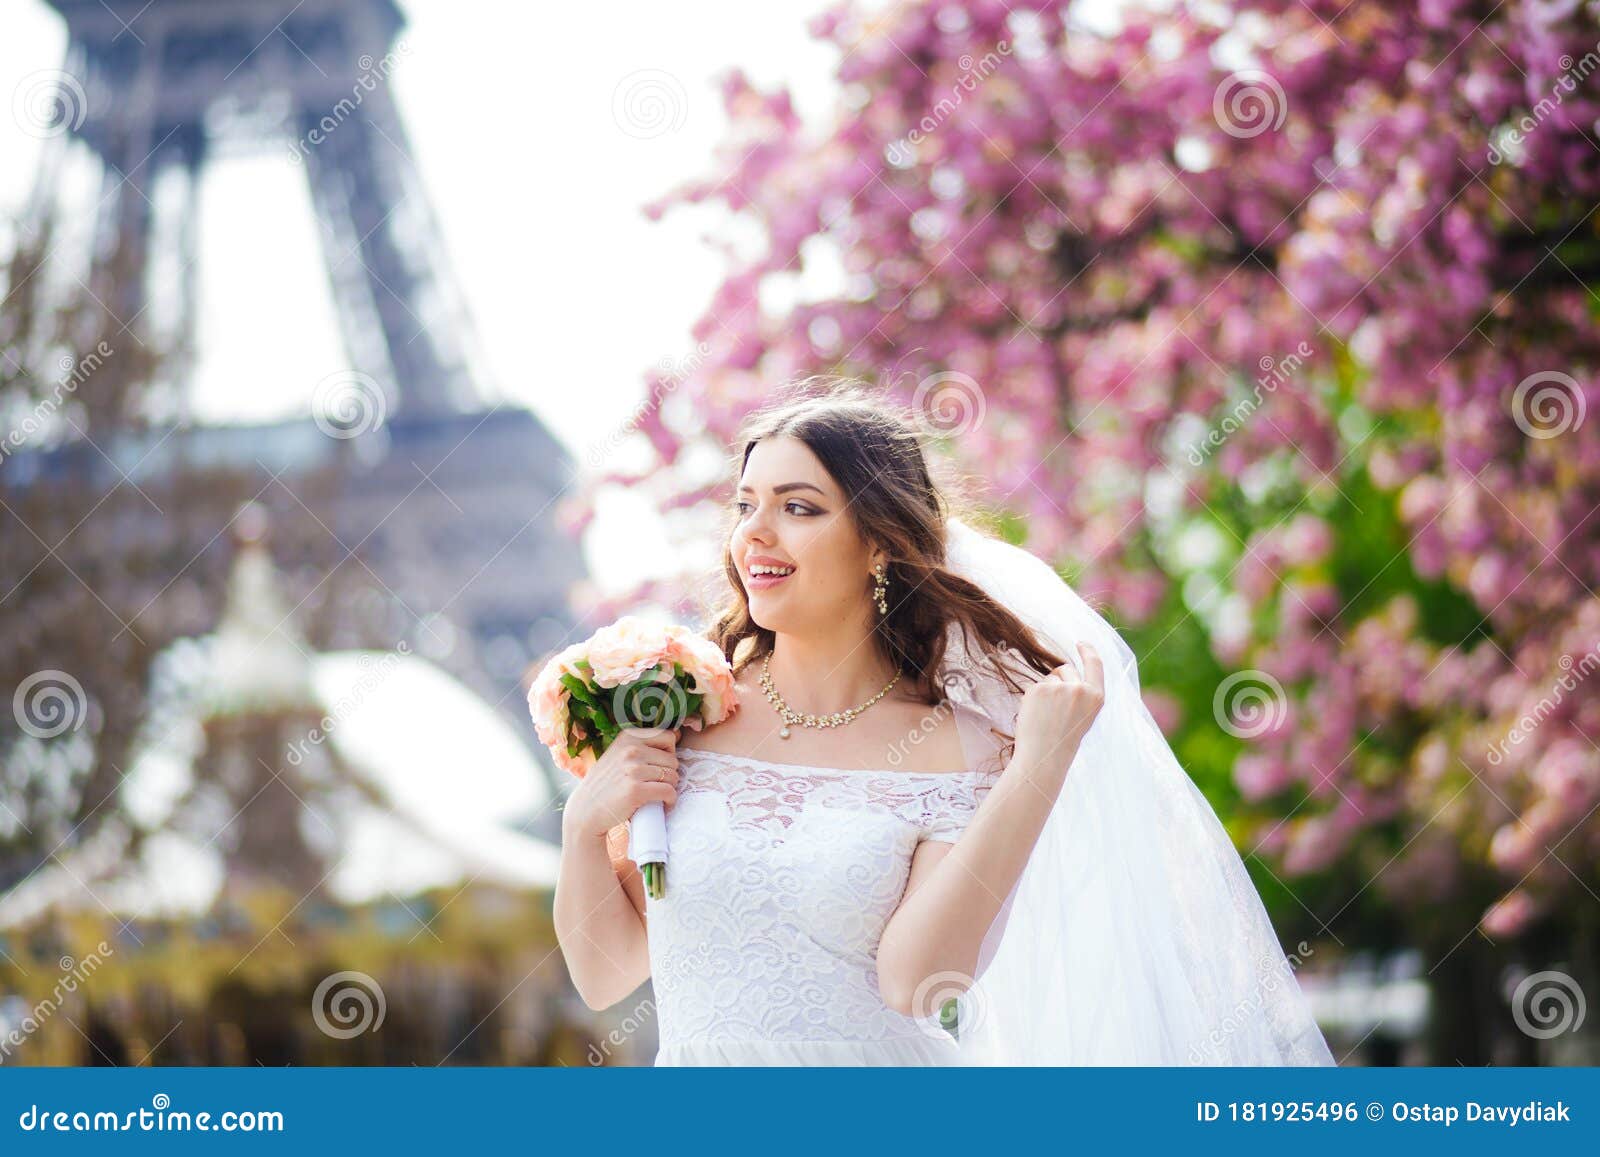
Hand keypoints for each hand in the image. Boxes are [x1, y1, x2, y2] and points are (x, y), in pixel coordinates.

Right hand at [562, 726, 679, 841]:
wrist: (586, 810)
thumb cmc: (606, 783)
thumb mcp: (618, 754)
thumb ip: (641, 745)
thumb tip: (677, 734)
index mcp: (628, 737)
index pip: (668, 737)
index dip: (668, 753)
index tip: (659, 766)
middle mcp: (631, 750)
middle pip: (673, 759)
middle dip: (669, 773)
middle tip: (658, 784)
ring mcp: (633, 770)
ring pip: (673, 776)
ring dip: (670, 788)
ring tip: (659, 795)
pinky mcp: (636, 790)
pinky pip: (668, 791)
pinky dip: (670, 800)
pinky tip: (664, 804)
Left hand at [1012, 641, 1104, 778]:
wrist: (1044, 756)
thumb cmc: (1064, 738)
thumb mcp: (1084, 714)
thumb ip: (1081, 692)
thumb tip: (1065, 670)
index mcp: (1096, 697)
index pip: (1095, 664)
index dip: (1088, 650)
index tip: (1081, 643)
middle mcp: (1080, 689)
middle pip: (1067, 669)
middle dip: (1060, 680)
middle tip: (1056, 709)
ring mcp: (1059, 688)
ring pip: (1050, 676)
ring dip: (1047, 689)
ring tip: (1047, 715)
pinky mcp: (1039, 689)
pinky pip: (1035, 685)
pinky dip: (1034, 697)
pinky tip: (1036, 714)